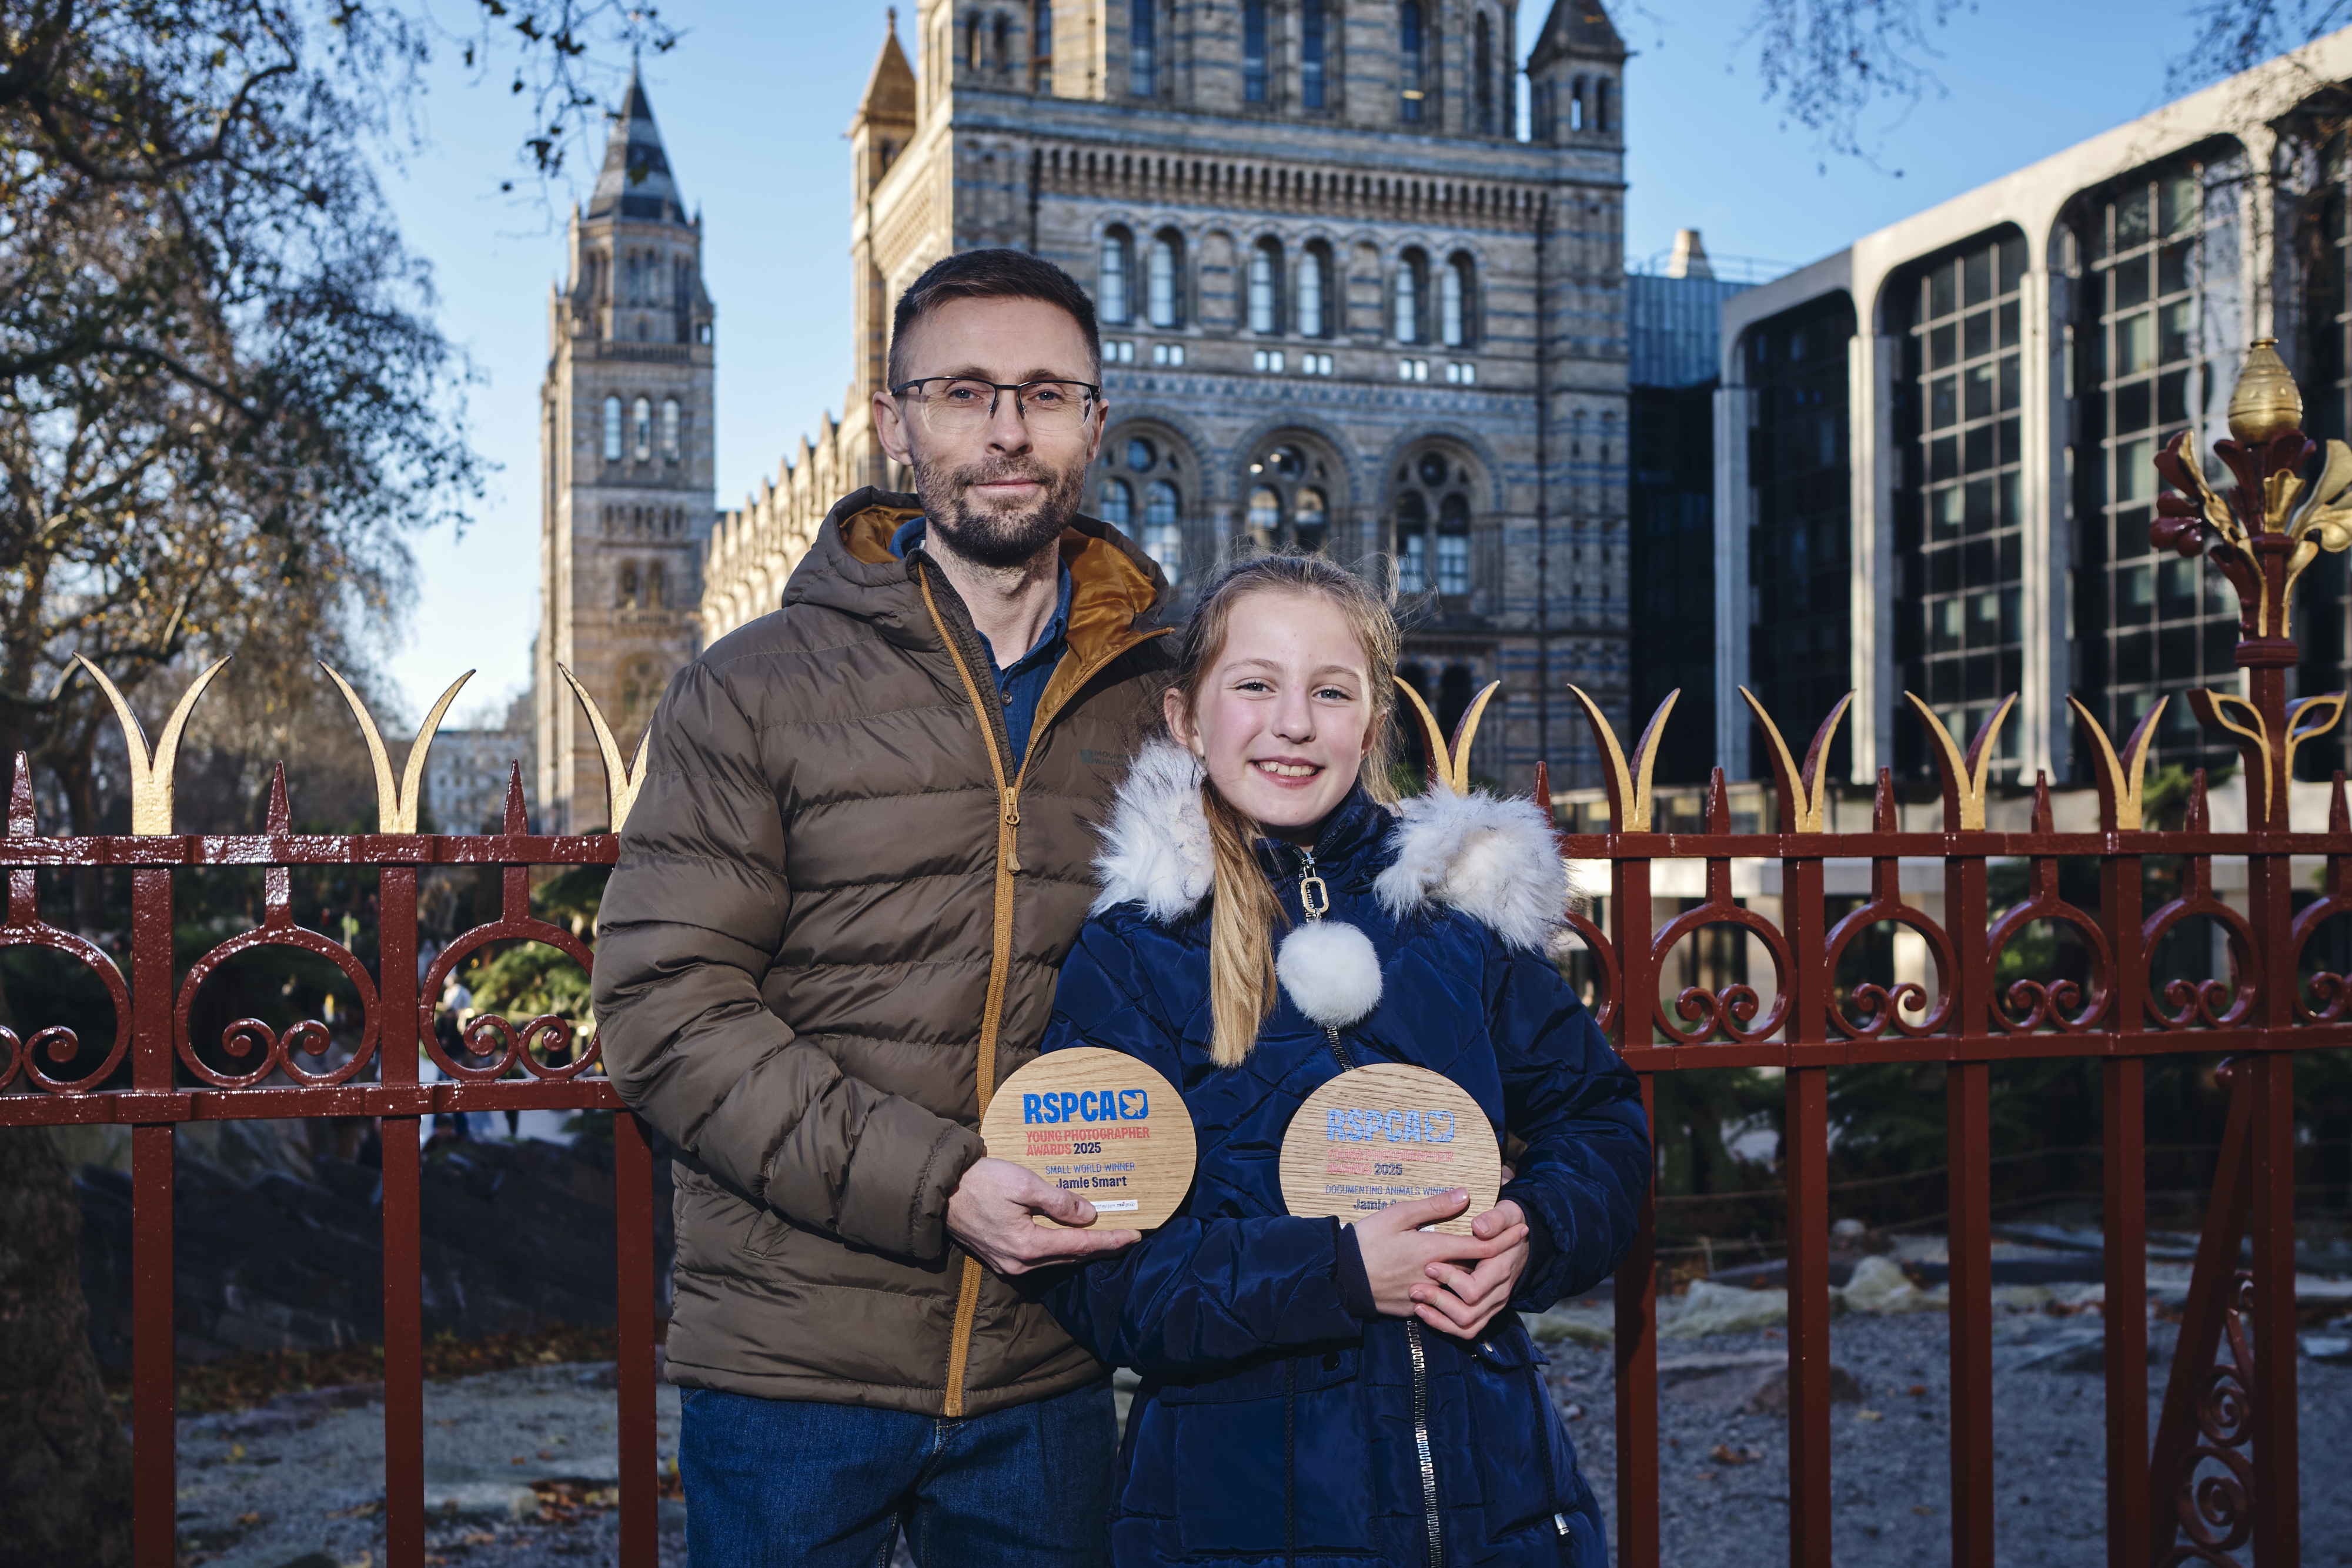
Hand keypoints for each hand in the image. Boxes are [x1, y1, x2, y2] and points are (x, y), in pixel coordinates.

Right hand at [945, 1157, 1139, 1275]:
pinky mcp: (999, 1257)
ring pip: (1055, 1260)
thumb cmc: (979, 1182)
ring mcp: (1008, 1264)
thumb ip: (1058, 1202)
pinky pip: (1039, 1257)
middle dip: (1100, 1247)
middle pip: (1070, 1258)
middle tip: (1126, 1236)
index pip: (1080, 1246)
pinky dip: (1059, 1248)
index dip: (1109, 1241)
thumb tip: (1089, 1215)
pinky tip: (1069, 1238)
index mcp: (1027, 1246)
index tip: (1134, 1236)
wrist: (939, 1191)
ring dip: (1080, 1249)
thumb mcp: (1023, 1184)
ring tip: (1104, 1237)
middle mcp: (1019, 1263)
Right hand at [1353, 1190, 1526, 1326]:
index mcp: (1434, 1250)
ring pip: (1464, 1289)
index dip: (1505, 1238)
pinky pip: (1445, 1302)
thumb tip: (1465, 1195)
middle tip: (1514, 1246)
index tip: (1522, 1229)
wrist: (1340, 1278)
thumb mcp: (1398, 1215)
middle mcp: (1437, 1276)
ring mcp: (1427, 1295)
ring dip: (1481, 1277)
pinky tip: (1459, 1282)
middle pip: (1479, 1270)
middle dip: (1500, 1259)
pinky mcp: (1415, 1308)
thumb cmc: (1366, 1241)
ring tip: (1491, 1264)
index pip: (1481, 1246)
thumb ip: (1433, 1207)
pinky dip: (1457, 1292)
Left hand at [1416, 1199, 1529, 1341]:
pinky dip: (1443, 1324)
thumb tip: (1479, 1228)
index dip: (1450, 1280)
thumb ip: (1495, 1219)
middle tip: (1415, 1288)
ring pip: (1467, 1327)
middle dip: (1439, 1301)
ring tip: (1416, 1301)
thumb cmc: (1505, 1223)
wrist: (1518, 1239)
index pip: (1474, 1288)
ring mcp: (1492, 1304)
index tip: (1429, 1266)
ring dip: (1439, 1317)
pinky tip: (1423, 1310)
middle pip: (1469, 1312)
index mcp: (1500, 1269)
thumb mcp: (1506, 1212)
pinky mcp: (1484, 1311)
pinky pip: (1466, 1329)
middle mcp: (1499, 1292)